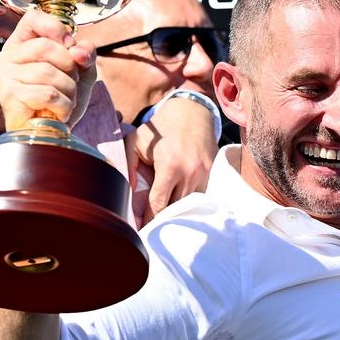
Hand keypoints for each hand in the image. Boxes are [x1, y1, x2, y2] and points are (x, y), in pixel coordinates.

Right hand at [0, 11, 95, 132]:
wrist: (52, 135)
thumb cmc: (61, 100)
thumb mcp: (81, 70)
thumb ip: (85, 53)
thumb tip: (79, 51)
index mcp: (21, 44)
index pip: (33, 18)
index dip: (57, 29)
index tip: (70, 46)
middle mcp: (6, 57)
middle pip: (45, 46)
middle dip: (69, 67)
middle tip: (70, 83)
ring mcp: (4, 77)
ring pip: (48, 72)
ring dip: (68, 90)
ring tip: (64, 101)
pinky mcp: (9, 97)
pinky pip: (46, 93)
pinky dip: (62, 105)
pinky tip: (58, 113)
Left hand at [135, 97, 215, 223]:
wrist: (191, 110)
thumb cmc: (161, 128)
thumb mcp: (136, 141)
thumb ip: (128, 166)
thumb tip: (126, 191)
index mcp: (169, 167)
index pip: (159, 204)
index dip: (149, 220)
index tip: (142, 230)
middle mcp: (190, 173)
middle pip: (176, 209)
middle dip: (163, 219)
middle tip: (152, 229)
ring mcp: (204, 173)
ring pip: (190, 204)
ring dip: (178, 211)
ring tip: (167, 220)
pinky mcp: (213, 172)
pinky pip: (201, 194)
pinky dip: (191, 200)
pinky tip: (181, 204)